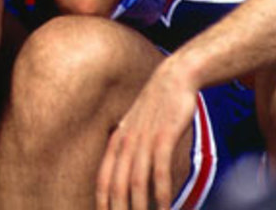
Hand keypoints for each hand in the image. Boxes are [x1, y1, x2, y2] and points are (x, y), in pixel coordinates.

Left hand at [96, 60, 197, 209]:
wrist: (173, 79)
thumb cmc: (156, 107)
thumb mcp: (135, 126)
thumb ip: (129, 148)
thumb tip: (128, 173)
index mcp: (117, 141)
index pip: (103, 178)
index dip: (102, 201)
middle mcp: (126, 142)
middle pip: (117, 185)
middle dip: (119, 209)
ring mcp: (144, 140)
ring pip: (136, 182)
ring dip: (140, 208)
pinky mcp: (163, 136)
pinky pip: (159, 171)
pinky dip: (160, 193)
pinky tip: (164, 208)